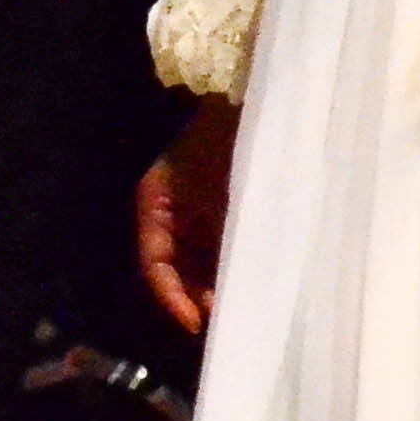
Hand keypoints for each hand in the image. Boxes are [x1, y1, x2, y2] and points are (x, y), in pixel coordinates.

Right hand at [138, 97, 238, 332]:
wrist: (246, 99)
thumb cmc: (224, 136)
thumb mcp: (219, 181)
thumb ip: (222, 227)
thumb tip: (224, 280)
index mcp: (156, 207)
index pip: (155, 265)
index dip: (171, 297)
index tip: (196, 321)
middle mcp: (176, 218)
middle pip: (179, 273)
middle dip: (200, 300)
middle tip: (232, 321)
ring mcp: (203, 219)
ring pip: (204, 267)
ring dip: (222, 289)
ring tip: (250, 309)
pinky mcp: (231, 217)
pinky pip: (230, 252)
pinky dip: (242, 272)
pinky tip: (264, 285)